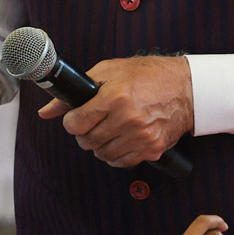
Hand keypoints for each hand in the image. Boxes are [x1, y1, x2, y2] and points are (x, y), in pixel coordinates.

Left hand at [39, 55, 192, 168]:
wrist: (186, 88)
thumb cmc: (149, 75)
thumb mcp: (108, 72)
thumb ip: (75, 92)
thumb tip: (46, 112)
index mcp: (115, 97)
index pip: (75, 123)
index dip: (72, 121)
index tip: (77, 117)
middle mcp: (128, 118)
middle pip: (87, 141)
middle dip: (84, 133)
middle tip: (93, 123)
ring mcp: (141, 136)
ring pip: (102, 154)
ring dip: (100, 145)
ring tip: (108, 130)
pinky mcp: (152, 149)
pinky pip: (121, 162)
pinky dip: (116, 154)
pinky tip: (121, 140)